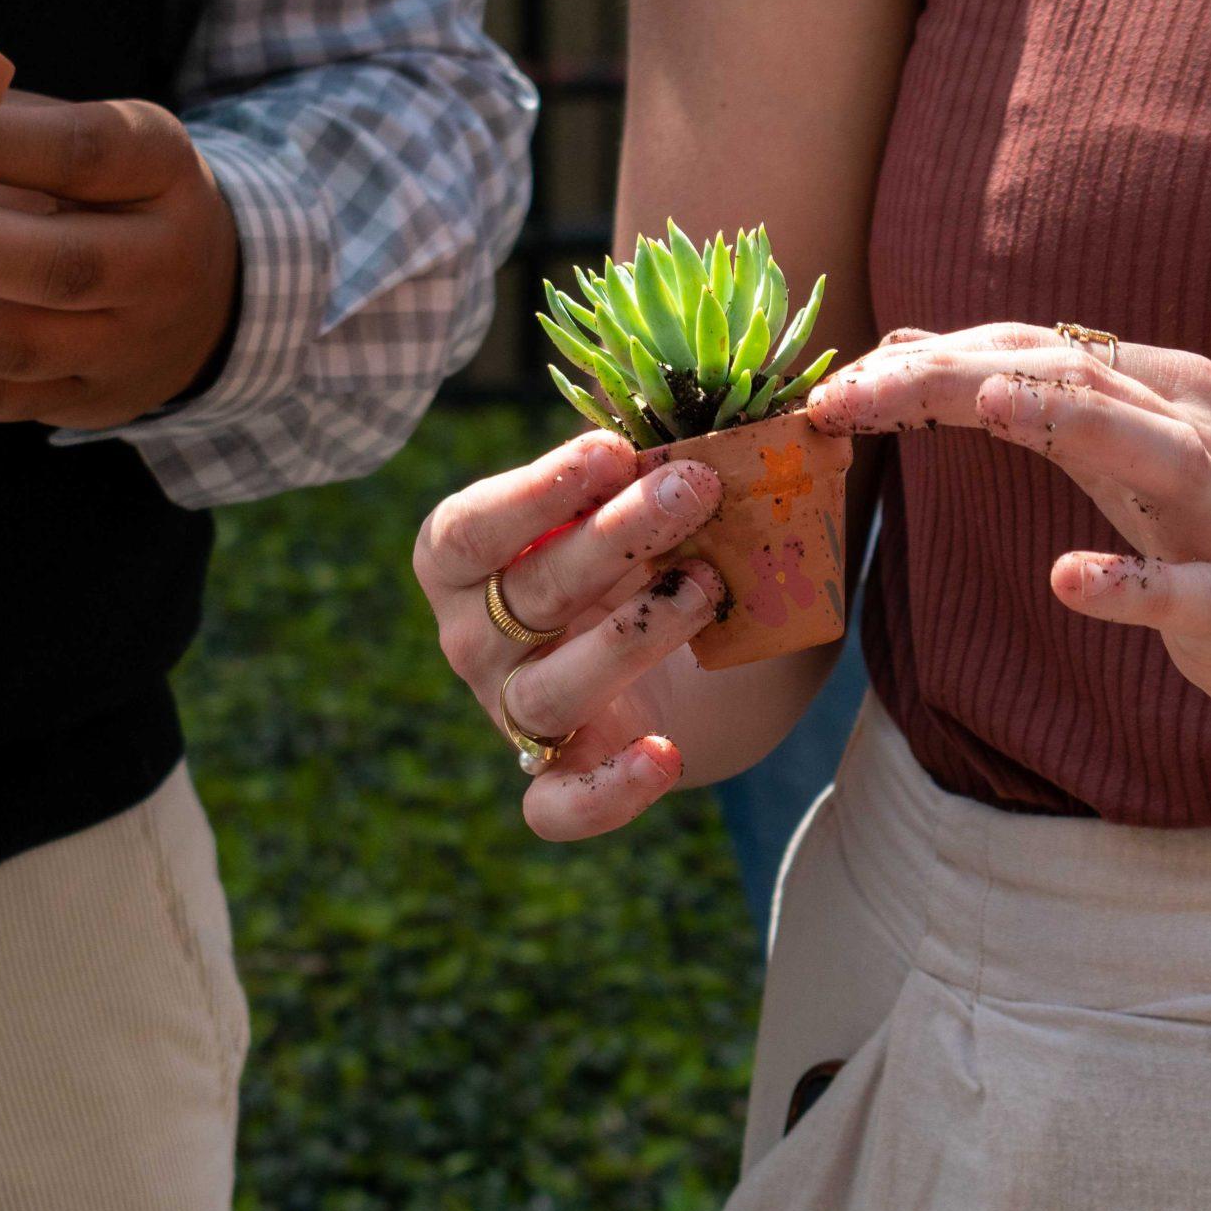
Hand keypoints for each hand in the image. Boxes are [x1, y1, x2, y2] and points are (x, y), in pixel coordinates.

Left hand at [0, 98, 238, 427]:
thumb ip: (5, 128)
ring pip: (11, 348)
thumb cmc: (115, 194)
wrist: (208, 297)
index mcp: (164, 171)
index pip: (82, 155)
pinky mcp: (87, 403)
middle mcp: (163, 268)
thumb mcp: (95, 137)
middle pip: (55, 268)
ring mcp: (129, 348)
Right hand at [414, 432, 727, 838]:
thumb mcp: (650, 496)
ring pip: (550, 691)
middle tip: (696, 487)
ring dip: (629, 639)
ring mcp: (511, 713)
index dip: (537, 492)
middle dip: (614, 538)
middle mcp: (473, 638)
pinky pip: (556, 808)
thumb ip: (660, 452)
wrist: (701, 669)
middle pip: (527, 594)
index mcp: (463, 558)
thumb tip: (748, 403)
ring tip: (705, 589)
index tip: (613, 451)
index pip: (471, 529)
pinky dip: (605, 793)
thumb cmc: (654, 551)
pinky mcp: (559, 779)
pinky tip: (663, 757)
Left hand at [807, 323, 1210, 775]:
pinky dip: (1133, 583)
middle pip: (1064, 386)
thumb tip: (928, 355)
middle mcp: (1194, 436)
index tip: (826, 389)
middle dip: (949, 381)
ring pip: (1145, 453)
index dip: (921, 368)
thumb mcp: (1142, 456)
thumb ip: (1045, 409)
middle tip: (845, 393)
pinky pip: (1189, 592)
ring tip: (977, 404)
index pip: (1024, 359)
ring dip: (1063, 423)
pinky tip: (1072, 580)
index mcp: (1156, 398)